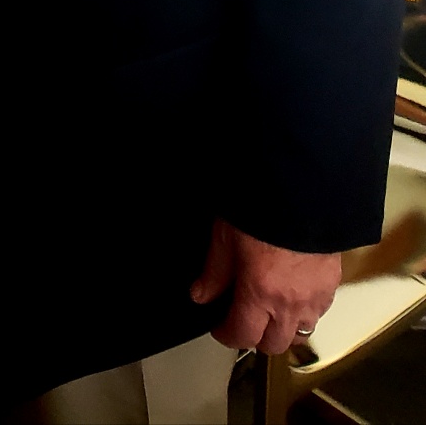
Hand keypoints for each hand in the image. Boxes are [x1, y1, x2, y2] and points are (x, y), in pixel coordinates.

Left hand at [190, 218, 340, 353]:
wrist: (302, 188)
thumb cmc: (262, 205)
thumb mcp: (225, 235)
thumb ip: (214, 271)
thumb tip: (201, 294)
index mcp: (260, 292)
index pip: (242, 335)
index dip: (226, 334)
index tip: (219, 327)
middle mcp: (290, 302)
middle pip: (273, 344)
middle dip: (255, 337)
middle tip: (242, 319)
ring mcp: (315, 296)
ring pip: (300, 333)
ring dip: (283, 329)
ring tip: (269, 312)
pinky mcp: (333, 283)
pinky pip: (319, 312)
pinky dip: (305, 312)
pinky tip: (293, 295)